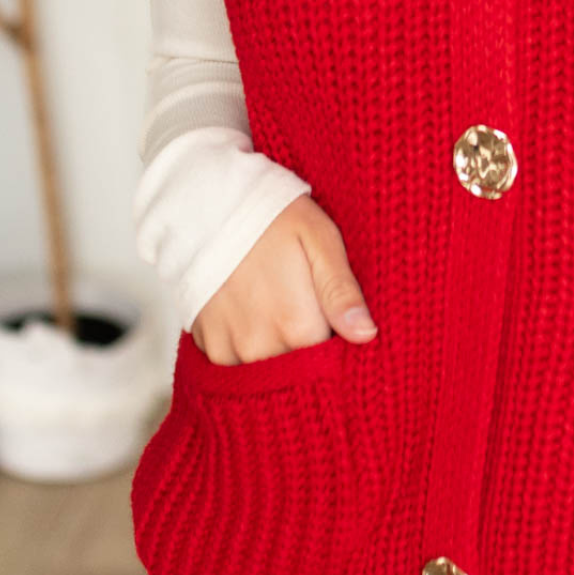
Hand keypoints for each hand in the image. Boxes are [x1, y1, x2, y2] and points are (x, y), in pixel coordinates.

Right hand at [190, 194, 377, 364]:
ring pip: (266, 369)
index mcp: (296, 326)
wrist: (211, 205)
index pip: (329, 361)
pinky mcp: (207, 346)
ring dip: (275, 347)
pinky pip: (235, 363)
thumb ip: (341, 291)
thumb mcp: (320, 240)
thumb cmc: (274, 217)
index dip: (334, 337)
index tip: (330, 312)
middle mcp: (258, 348)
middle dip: (305, 343)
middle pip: (297, 368)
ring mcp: (228, 350)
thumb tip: (366, 334)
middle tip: (301, 299)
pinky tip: (251, 310)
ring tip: (275, 301)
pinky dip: (246, 344)